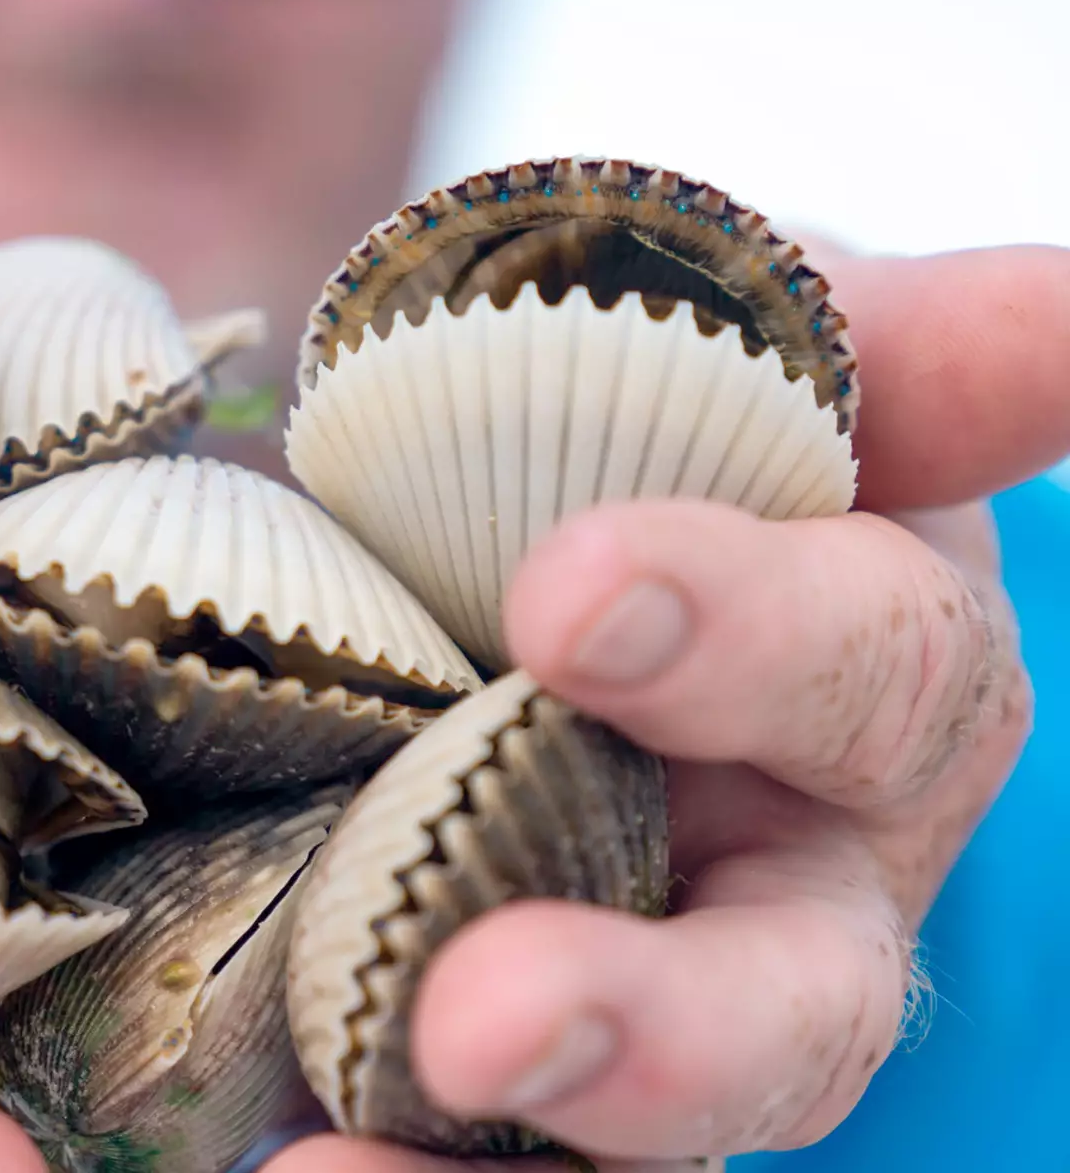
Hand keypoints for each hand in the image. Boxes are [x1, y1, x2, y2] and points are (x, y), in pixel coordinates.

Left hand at [268, 242, 1069, 1171]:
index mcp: (880, 673)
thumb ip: (884, 349)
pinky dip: (397, 1172)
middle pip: (794, 1000)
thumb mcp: (772, 356)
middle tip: (494, 1019)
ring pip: (645, 1118)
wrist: (546, 518)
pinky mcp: (522, 1041)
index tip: (567, 599)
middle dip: (661, 1023)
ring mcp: (659, 978)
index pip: (866, 668)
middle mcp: (801, 874)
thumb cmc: (682, 419)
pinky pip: (477, 1149)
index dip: (742, 638)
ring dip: (505, 1159)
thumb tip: (1065, 313)